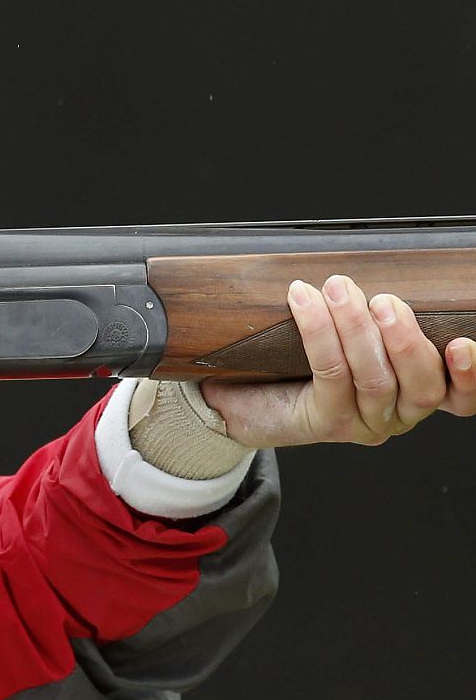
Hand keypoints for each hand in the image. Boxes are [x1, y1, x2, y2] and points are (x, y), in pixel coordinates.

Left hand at [203, 275, 475, 448]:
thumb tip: (379, 276)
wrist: (246, 400)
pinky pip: (330, 375)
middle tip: (384, 301)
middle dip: (406, 339)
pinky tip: (305, 299)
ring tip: (339, 289)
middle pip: (422, 386)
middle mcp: (396, 414)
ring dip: (357, 328)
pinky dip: (319, 332)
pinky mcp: (327, 422)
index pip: (459, 397)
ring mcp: (363, 423)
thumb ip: (376, 317)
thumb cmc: (301, 361)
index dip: (470, 374)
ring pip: (375, 380)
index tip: (463, 343)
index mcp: (414, 393)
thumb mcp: (350, 336)